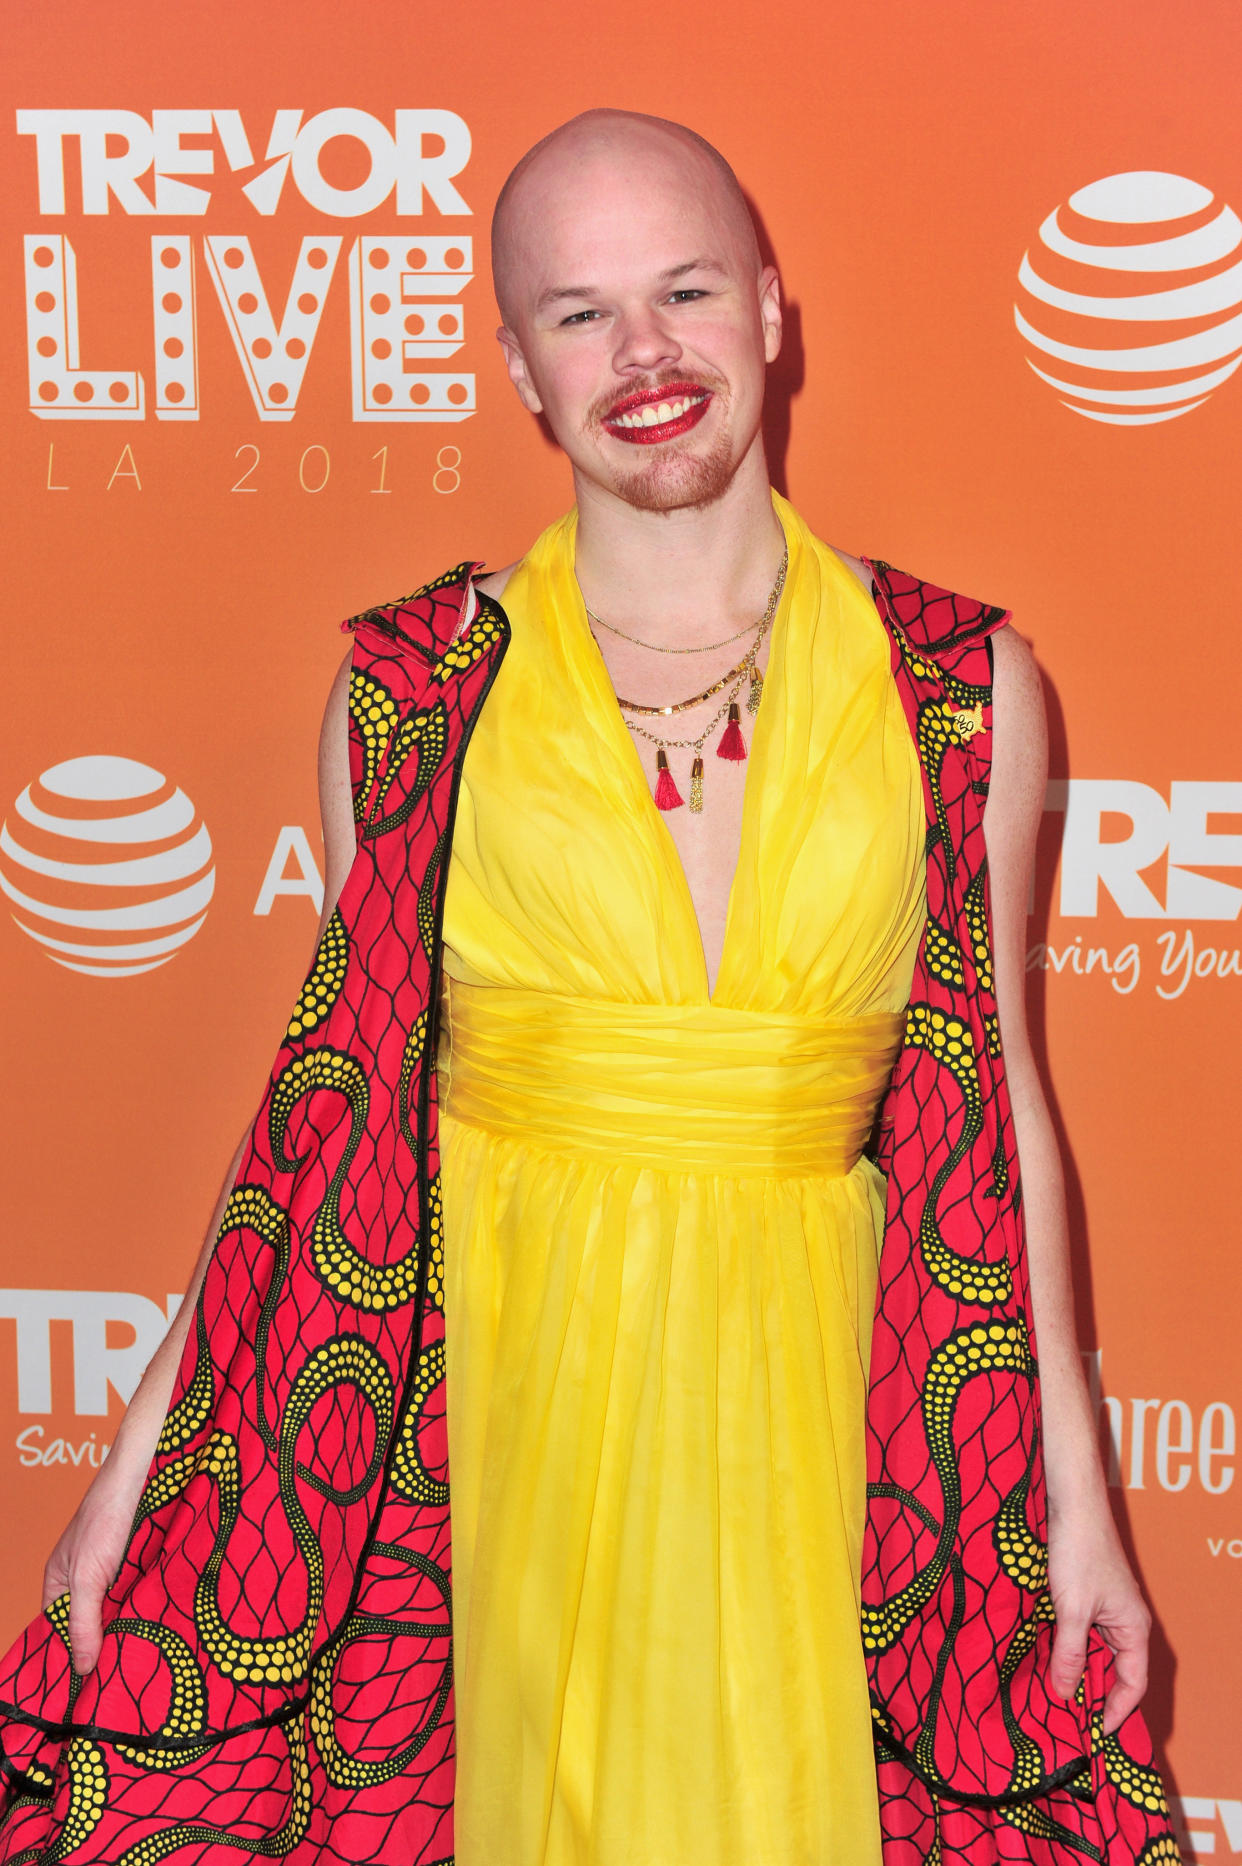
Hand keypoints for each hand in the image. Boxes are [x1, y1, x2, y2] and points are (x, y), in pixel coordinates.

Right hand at [41, 1434, 152, 1674]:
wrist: (145, 1471)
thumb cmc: (107, 1515)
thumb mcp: (87, 1576)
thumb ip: (82, 1621)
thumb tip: (82, 1668)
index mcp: (60, 1584)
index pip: (60, 1632)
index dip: (73, 1658)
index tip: (88, 1691)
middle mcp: (86, 1581)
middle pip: (91, 1626)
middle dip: (105, 1647)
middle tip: (122, 1683)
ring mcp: (116, 1573)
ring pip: (119, 1613)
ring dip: (130, 1630)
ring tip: (144, 1663)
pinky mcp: (142, 1565)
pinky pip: (141, 1596)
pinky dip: (147, 1610)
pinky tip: (162, 1629)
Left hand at [1047, 1499, 1150, 1735]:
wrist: (1072, 1504)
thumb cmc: (1078, 1552)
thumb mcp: (1071, 1609)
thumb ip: (1070, 1654)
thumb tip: (1065, 1694)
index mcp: (1133, 1628)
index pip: (1133, 1683)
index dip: (1118, 1711)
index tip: (1098, 1733)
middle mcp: (1125, 1621)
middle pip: (1116, 1670)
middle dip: (1096, 1694)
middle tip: (1071, 1719)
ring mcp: (1107, 1608)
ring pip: (1097, 1651)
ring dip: (1080, 1670)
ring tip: (1055, 1694)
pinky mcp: (1088, 1596)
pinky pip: (1083, 1632)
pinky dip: (1069, 1648)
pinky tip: (1048, 1656)